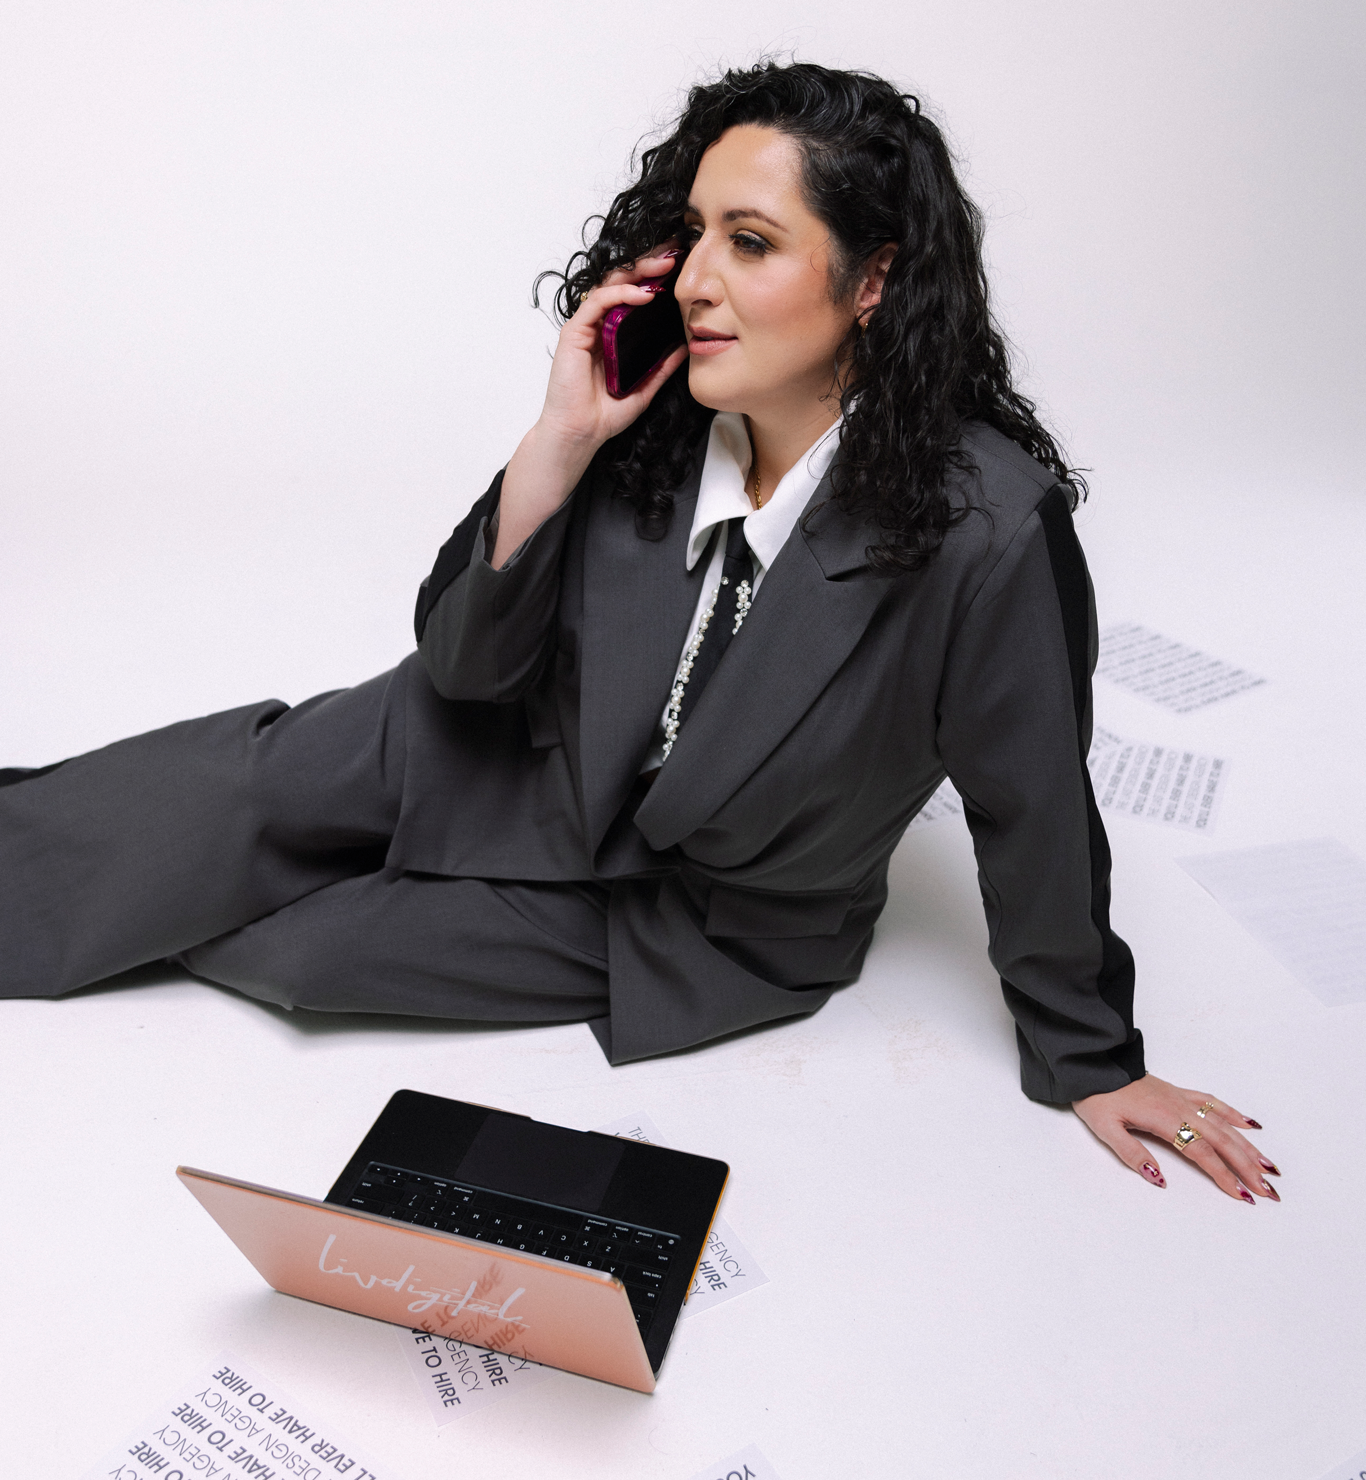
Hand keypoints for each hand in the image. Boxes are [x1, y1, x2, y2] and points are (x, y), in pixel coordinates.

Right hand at [491, 250, 686, 567]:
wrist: (580, 434)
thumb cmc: (604, 414)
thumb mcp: (644, 387)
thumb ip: (662, 368)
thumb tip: (686, 348)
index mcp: (613, 335)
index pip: (634, 296)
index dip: (655, 279)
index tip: (681, 270)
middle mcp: (598, 325)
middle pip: (623, 283)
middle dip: (648, 265)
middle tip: (675, 254)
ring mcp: (585, 327)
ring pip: (610, 285)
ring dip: (637, 272)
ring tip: (663, 266)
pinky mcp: (573, 333)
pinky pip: (596, 303)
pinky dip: (620, 295)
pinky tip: (642, 295)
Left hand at [1072, 1073, 1281, 1202]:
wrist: (1091, 1064)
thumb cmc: (1096, 1097)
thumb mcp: (1106, 1129)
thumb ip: (1132, 1154)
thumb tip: (1160, 1180)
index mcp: (1163, 1119)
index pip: (1201, 1152)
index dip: (1223, 1175)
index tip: (1242, 1195)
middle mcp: (1179, 1108)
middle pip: (1221, 1140)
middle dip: (1247, 1166)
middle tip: (1269, 1190)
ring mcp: (1181, 1098)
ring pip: (1223, 1124)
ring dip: (1248, 1146)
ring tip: (1269, 1166)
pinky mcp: (1177, 1092)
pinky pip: (1212, 1102)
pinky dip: (1233, 1114)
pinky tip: (1250, 1125)